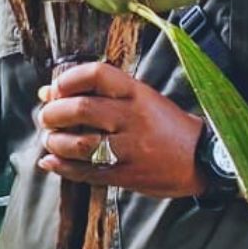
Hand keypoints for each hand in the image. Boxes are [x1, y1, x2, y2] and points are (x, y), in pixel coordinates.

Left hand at [36, 61, 206, 198]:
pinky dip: (62, 167)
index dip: (68, 79)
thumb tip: (49, 90)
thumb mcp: (141, 98)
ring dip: (55, 142)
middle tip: (46, 117)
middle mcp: (132, 117)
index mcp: (137, 93)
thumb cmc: (166, 125)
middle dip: (54, 113)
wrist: (200, 158)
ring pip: (80, 144)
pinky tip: (51, 161)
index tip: (56, 88)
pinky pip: (86, 172)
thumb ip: (100, 93)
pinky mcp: (126, 174)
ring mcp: (129, 148)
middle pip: (82, 109)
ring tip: (50, 140)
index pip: (96, 74)